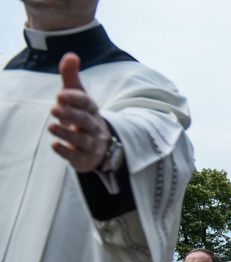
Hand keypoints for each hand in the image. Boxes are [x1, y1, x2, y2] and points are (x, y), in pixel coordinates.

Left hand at [49, 53, 111, 171]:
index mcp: (92, 110)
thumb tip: (71, 55)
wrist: (99, 146)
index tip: (60, 95)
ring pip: (82, 140)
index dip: (75, 99)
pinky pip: (77, 156)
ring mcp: (91, 144)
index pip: (87, 103)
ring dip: (67, 133)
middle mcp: (94, 127)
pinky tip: (55, 146)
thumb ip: (71, 77)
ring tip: (52, 127)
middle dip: (71, 115)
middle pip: (86, 121)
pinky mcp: (84, 158)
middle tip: (54, 108)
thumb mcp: (77, 97)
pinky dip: (67, 152)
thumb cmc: (83, 116)